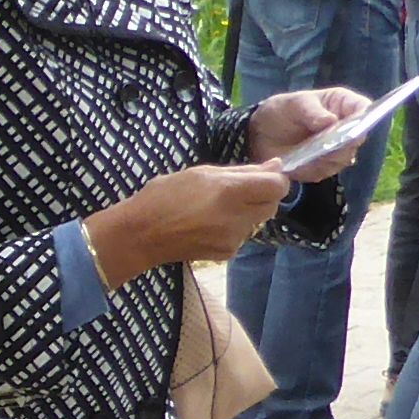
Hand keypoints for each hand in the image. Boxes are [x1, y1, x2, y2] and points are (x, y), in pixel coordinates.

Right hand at [86, 164, 290, 277]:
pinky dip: (233, 228)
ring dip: (246, 212)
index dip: (275, 179)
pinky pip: (241, 235)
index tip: (262, 176)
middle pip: (271, 205)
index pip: (278, 186)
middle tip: (235, 191)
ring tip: (215, 208)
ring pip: (256, 221)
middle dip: (261, 196)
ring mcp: (233, 238)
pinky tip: (209, 225)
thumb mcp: (201, 173)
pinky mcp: (227, 253)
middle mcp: (237, 217)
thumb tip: (276, 166)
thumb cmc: (164, 196)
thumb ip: (242, 171)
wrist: (140, 236)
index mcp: (230, 191)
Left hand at [247, 86, 371, 181]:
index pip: (364, 109)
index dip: (365, 117)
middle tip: (326, 142)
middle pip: (357, 138)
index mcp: (342, 105)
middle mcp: (345, 128)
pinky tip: (301, 162)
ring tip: (309, 152)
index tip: (354, 125)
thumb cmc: (283, 111)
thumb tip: (331, 121)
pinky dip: (315, 168)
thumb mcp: (294, 104)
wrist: (261, 134)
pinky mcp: (323, 167)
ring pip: (344, 158)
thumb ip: (312, 112)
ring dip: (328, 157)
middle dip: (344, 141)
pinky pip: (326, 171)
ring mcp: (336, 150)